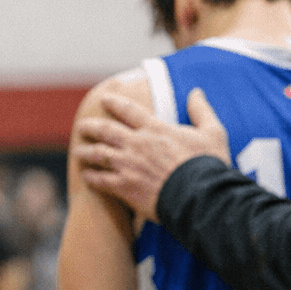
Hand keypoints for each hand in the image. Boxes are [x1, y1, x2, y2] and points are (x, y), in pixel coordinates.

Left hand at [73, 87, 230, 223]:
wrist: (199, 196)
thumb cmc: (208, 165)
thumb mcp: (212, 132)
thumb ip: (201, 110)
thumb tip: (196, 92)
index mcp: (155, 129)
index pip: (129, 110)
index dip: (114, 103)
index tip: (104, 99)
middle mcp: (137, 144)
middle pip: (105, 130)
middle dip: (91, 126)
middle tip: (81, 126)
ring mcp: (128, 166)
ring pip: (98, 154)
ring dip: (86, 151)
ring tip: (77, 151)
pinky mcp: (125, 187)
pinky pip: (101, 180)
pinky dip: (91, 177)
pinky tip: (86, 176)